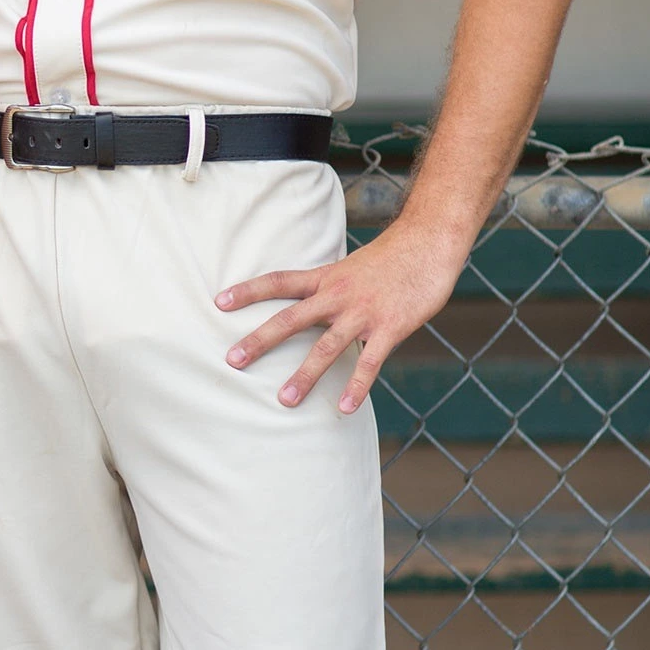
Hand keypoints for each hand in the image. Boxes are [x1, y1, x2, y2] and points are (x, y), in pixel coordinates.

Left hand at [215, 220, 466, 411]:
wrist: (430, 241)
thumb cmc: (393, 257)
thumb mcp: (351, 267)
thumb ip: (330, 289)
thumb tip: (313, 309)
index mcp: (326, 278)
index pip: (279, 282)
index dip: (248, 291)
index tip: (218, 302)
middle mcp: (338, 295)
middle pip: (290, 319)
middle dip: (260, 341)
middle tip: (232, 360)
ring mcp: (363, 312)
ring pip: (326, 347)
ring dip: (305, 376)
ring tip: (285, 401)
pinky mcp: (390, 327)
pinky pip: (369, 362)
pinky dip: (357, 386)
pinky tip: (345, 408)